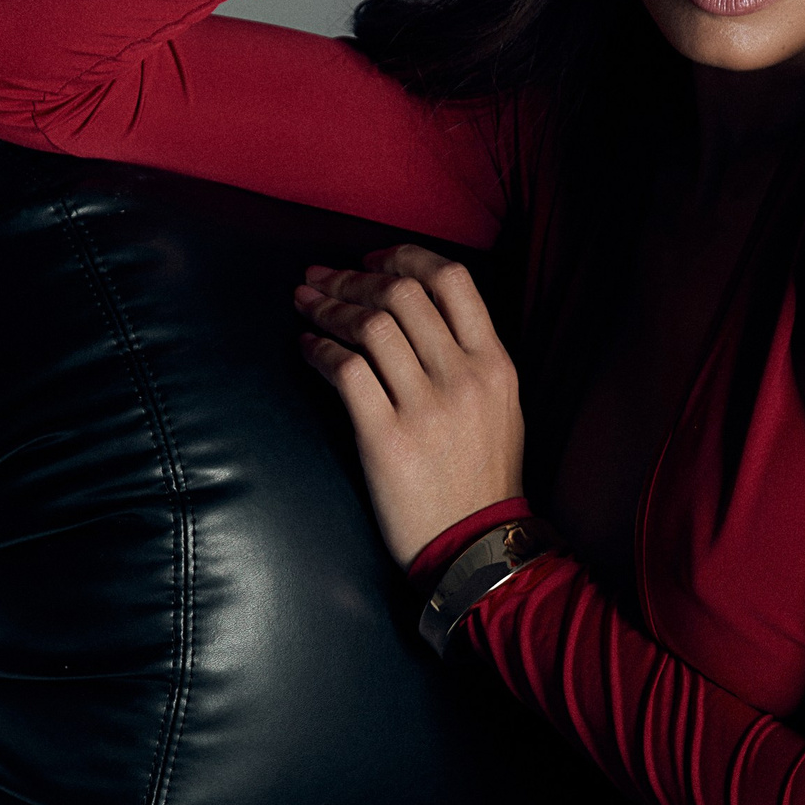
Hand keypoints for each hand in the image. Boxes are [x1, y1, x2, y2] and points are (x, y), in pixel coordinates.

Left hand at [294, 245, 522, 568]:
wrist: (476, 548)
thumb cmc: (481, 480)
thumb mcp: (500, 409)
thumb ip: (469, 358)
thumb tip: (415, 313)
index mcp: (495, 364)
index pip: (451, 279)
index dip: (403, 255)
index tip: (371, 259)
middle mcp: (464, 377)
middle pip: (401, 292)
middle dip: (351, 277)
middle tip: (320, 278)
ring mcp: (427, 408)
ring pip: (370, 326)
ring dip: (328, 306)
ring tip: (305, 304)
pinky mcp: (387, 439)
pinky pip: (345, 372)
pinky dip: (318, 350)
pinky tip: (306, 348)